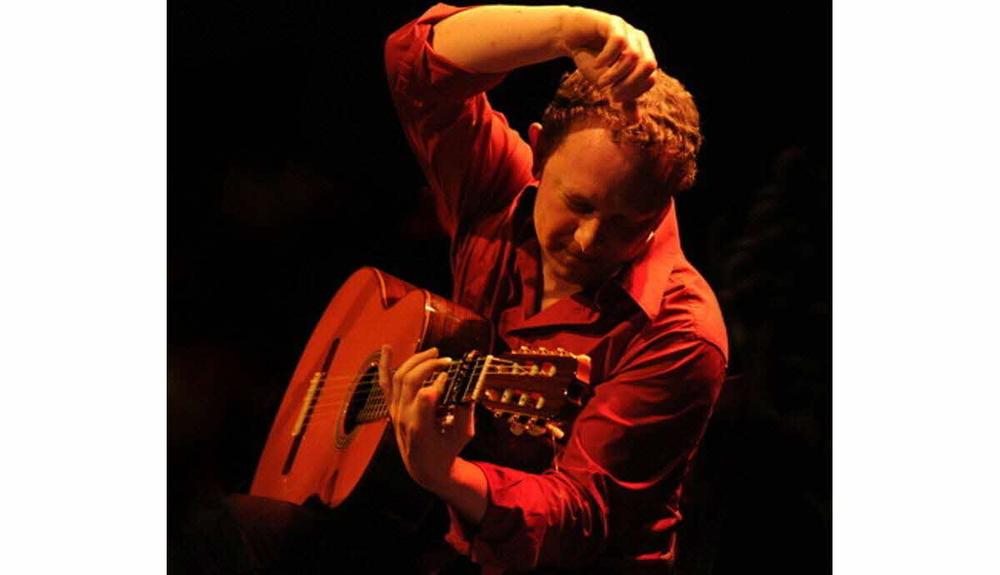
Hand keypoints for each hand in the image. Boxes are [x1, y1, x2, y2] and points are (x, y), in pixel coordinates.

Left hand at [377, 345, 475, 490]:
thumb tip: (470, 387)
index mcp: (420, 428)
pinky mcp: (392, 407)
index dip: (441, 382)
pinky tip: (387, 348)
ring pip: (399, 377)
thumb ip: (466, 411)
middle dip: (430, 365)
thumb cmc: (446, 451)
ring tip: (434, 353)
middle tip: (447, 362)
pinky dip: (385, 364)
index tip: (453, 377)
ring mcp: (395, 411)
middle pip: (411, 380)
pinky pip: (385, 384)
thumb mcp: (463, 435)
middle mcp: (403, 417)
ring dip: (416, 360)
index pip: (426, 395)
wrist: (423, 467)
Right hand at [563, 8, 657, 113]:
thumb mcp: (609, 83)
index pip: (651, 79)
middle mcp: (640, 41)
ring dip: (615, 75)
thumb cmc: (592, 58)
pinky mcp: (613, 22)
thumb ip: (624, 99)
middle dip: (629, 85)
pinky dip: (607, 58)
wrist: (571, 37)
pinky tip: (597, 64)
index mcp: (644, 55)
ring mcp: (628, 30)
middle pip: (649, 66)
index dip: (633, 92)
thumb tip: (635, 121)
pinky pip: (618, 41)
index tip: (613, 98)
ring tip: (600, 81)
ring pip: (633, 56)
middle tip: (610, 94)